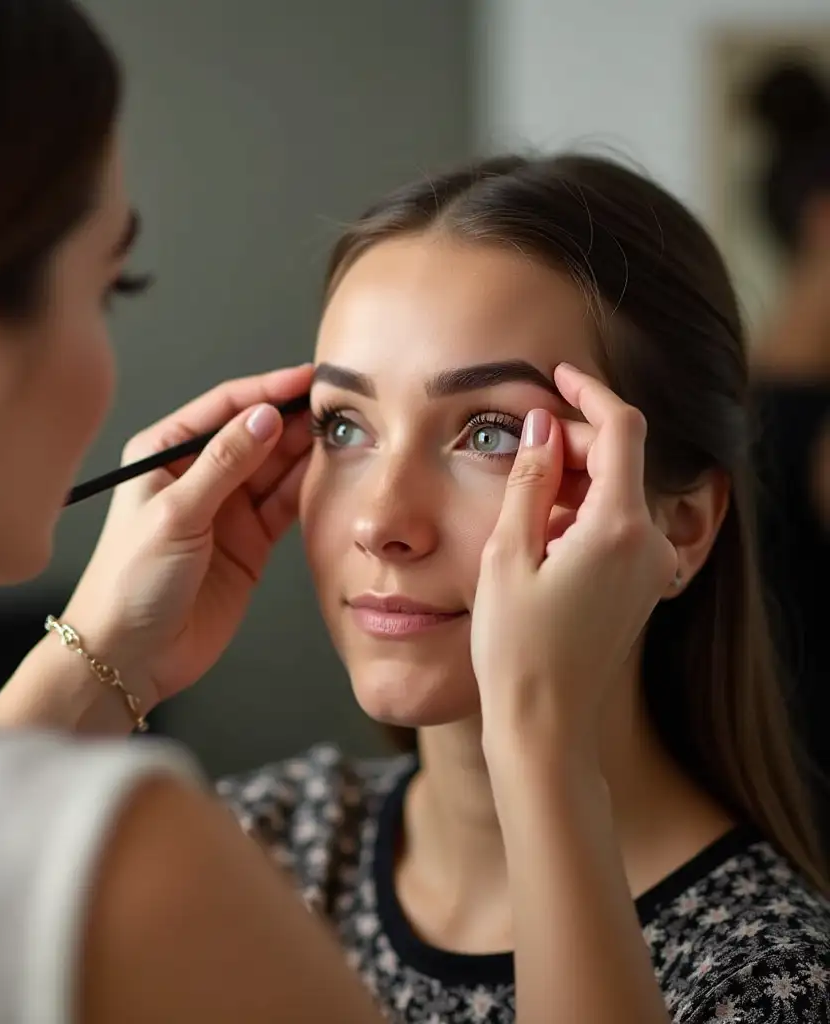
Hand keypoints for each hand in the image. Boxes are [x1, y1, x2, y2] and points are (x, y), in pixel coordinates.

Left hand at [63, 363, 313, 708]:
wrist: (131, 657)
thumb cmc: (130, 583)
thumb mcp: (175, 514)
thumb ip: (224, 464)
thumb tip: (264, 417)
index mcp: (164, 455)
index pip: (224, 408)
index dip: (267, 390)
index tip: (306, 379)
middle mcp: (198, 476)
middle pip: (255, 434)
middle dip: (293, 419)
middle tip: (335, 407)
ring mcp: (227, 509)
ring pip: (275, 468)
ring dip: (305, 453)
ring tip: (342, 436)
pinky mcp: (250, 542)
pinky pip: (284, 506)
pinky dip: (307, 490)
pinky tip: (330, 475)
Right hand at [471, 363, 676, 764]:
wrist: (545, 725)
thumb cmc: (517, 647)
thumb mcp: (507, 554)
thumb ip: (529, 480)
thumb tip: (541, 427)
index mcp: (620, 528)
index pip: (622, 429)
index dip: (589, 392)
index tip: (558, 375)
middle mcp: (650, 543)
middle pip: (620, 460)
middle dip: (573, 440)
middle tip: (519, 445)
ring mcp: (649, 567)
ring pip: (616, 493)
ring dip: (573, 478)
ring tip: (520, 496)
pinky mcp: (639, 586)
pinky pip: (616, 526)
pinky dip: (580, 512)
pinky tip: (538, 530)